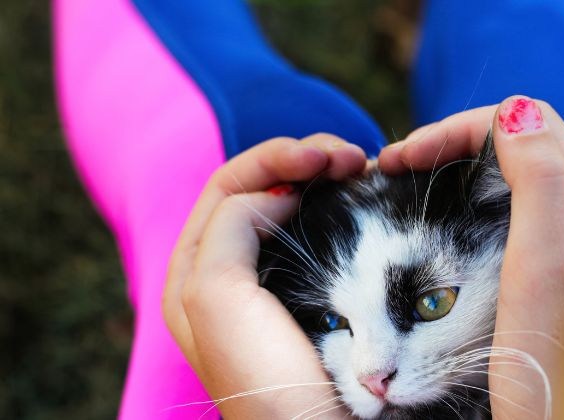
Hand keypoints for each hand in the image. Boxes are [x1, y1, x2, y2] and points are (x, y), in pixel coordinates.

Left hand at [164, 134, 365, 418]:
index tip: (323, 158)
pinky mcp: (314, 293)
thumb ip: (230, 227)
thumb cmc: (261, 378)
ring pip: (295, 207)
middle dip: (304, 159)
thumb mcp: (215, 295)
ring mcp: (275, 282)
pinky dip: (342, 209)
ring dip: (327, 178)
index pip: (228, 185)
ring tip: (364, 169)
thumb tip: (279, 192)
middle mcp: (230, 269)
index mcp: (193, 268)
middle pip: (262, 188)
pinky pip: (321, 235)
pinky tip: (365, 201)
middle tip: (352, 157)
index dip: (274, 159)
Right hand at [379, 96, 563, 418]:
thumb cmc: (557, 368)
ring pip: (514, 173)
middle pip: (521, 141)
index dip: (459, 130)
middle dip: (453, 144)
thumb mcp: (544, 273)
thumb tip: (514, 111)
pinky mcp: (558, 265)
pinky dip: (471, 200)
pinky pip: (514, 206)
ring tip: (409, 184)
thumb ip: (540, 185)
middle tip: (396, 167)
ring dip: (459, 169)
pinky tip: (443, 218)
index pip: (529, 122)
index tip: (402, 158)